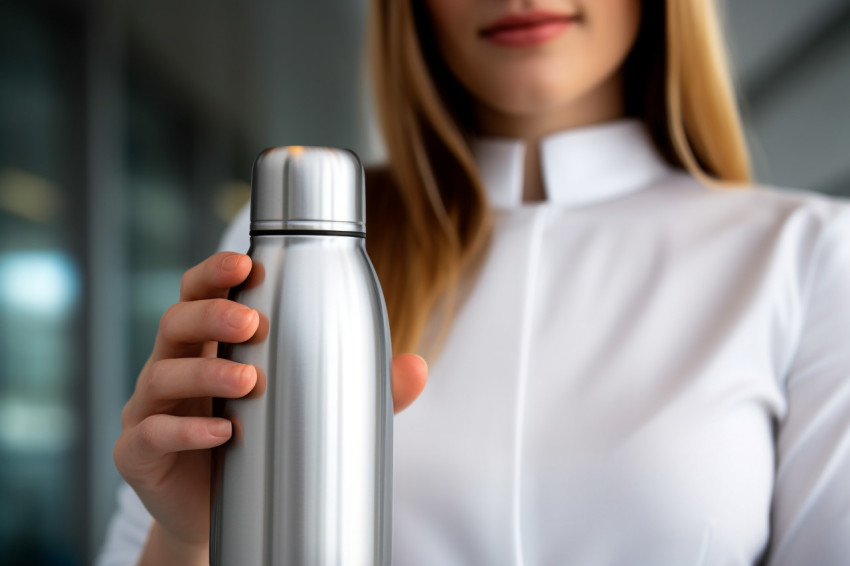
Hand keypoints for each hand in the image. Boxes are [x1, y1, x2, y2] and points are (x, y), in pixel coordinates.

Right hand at [112, 252, 427, 562]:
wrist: (218, 513)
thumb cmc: (260, 446)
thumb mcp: (310, 411)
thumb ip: (363, 390)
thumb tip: (417, 368)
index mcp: (209, 345)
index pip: (201, 295)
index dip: (215, 273)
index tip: (245, 263)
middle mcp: (173, 368)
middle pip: (176, 322)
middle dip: (212, 313)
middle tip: (253, 320)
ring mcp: (150, 410)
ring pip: (161, 375)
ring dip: (205, 370)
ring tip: (247, 379)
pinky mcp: (138, 454)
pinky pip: (150, 435)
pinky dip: (185, 431)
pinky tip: (222, 433)